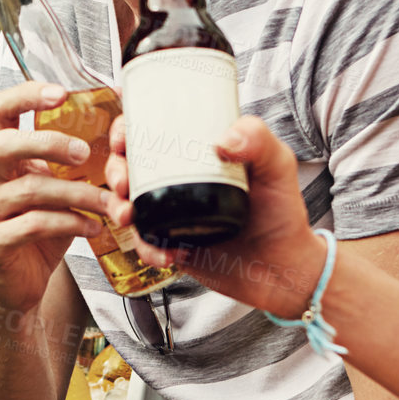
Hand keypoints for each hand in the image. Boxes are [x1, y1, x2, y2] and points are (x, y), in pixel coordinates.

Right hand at [0, 82, 111, 314]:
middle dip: (50, 143)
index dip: (26, 95)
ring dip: (78, 193)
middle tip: (86, 153)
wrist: (18, 286)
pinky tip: (92, 227)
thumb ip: (73, 163)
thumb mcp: (56, 188)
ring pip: (29, 189)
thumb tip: (121, 132)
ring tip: (109, 203)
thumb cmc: (40, 230)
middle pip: (4, 145)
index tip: (60, 93)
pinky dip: (70, 223)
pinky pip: (33, 225)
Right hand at [106, 115, 325, 316]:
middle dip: (114, 171)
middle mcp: (179, 180)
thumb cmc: (283, 213)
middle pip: (129, 166)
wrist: (284, 270)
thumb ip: (259, 141)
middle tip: (123, 183)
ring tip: (129, 217)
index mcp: (197, 152)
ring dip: (116, 207)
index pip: (152, 130)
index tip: (122, 137)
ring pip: (126, 203)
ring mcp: (172, 213)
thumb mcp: (278, 167)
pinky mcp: (170, 245)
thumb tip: (222, 140)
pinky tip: (166, 253)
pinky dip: (146, 248)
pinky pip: (144, 244)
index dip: (126, 129)